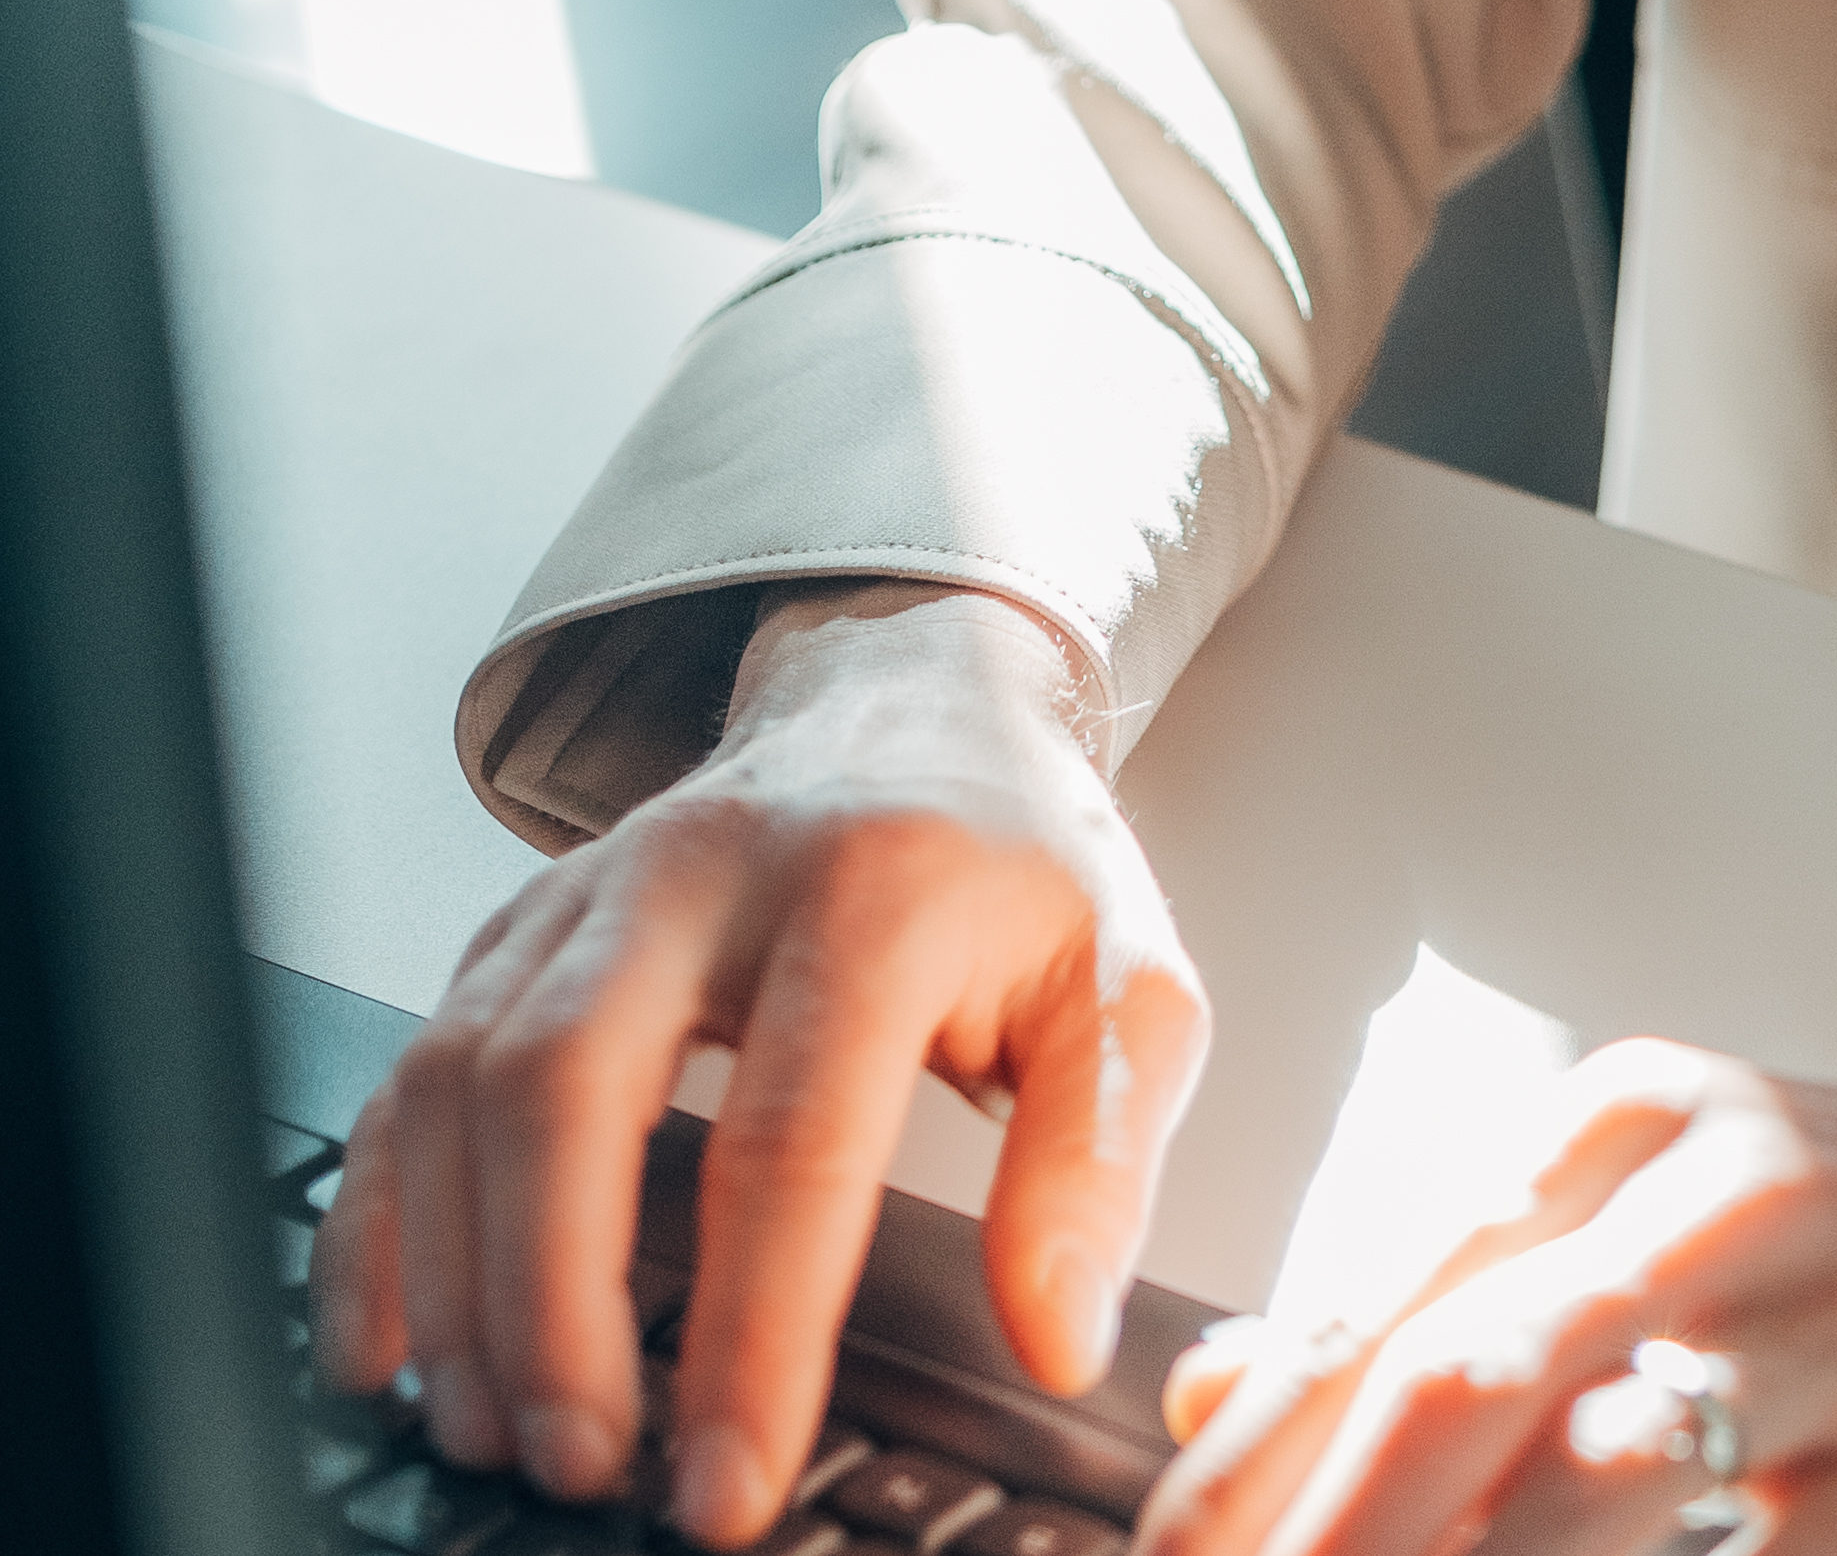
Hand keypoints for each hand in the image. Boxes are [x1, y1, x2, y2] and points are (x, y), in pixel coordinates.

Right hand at [311, 580, 1207, 1548]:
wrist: (919, 695)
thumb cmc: (1016, 862)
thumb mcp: (1124, 985)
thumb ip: (1098, 1165)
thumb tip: (1056, 1338)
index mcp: (875, 887)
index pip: (791, 1138)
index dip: (751, 1333)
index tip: (728, 1484)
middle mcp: (708, 870)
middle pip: (570, 1086)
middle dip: (552, 1305)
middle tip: (583, 1468)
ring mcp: (594, 890)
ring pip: (465, 1077)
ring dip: (458, 1278)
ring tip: (496, 1431)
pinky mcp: (520, 923)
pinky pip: (410, 1069)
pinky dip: (378, 1215)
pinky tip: (387, 1343)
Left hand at [1137, 1034, 1836, 1555]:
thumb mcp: (1649, 1203)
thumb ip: (1446, 1289)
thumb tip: (1217, 1399)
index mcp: (1634, 1123)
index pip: (1392, 1296)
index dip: (1253, 1459)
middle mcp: (1726, 1205)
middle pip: (1461, 1386)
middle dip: (1319, 1537)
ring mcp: (1832, 1346)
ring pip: (1578, 1503)